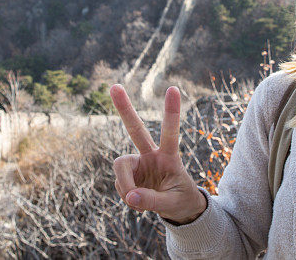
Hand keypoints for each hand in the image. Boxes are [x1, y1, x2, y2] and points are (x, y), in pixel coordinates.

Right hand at [109, 84, 206, 223]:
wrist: (177, 208)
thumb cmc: (180, 200)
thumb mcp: (172, 204)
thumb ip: (152, 201)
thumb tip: (130, 196)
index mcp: (169, 157)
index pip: (170, 133)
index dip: (171, 112)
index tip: (173, 89)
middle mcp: (151, 155)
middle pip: (135, 129)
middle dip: (125, 109)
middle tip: (114, 86)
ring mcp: (139, 163)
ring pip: (120, 165)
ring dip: (124, 185)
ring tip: (135, 201)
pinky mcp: (129, 175)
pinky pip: (120, 184)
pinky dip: (126, 195)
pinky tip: (136, 199)